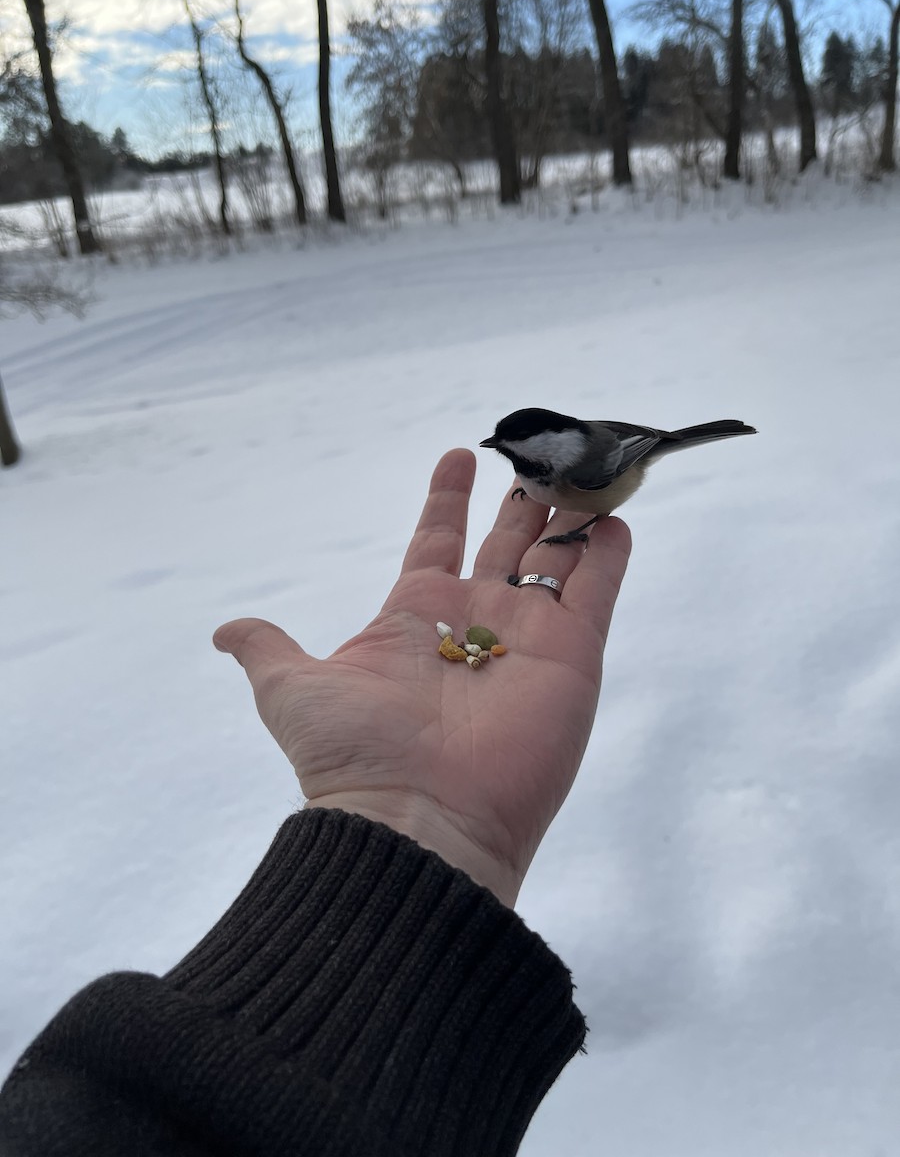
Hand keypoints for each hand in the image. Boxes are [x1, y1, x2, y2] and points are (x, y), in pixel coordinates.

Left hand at [213, 449, 630, 906]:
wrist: (417, 821)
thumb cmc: (351, 757)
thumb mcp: (292, 689)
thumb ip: (270, 649)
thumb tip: (227, 632)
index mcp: (416, 616)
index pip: (438, 539)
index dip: (448, 499)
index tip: (459, 454)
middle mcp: (476, 622)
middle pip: (507, 544)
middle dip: (523, 502)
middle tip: (541, 458)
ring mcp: (526, 639)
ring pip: (557, 560)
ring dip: (570, 517)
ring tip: (584, 472)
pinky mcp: (571, 657)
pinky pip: (595, 592)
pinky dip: (607, 554)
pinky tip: (613, 516)